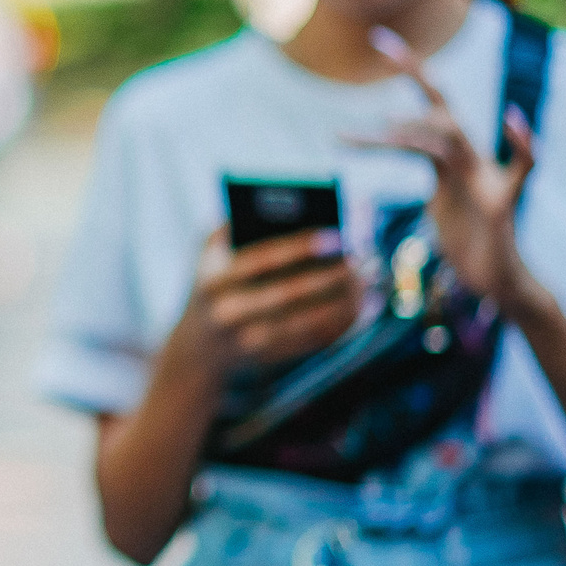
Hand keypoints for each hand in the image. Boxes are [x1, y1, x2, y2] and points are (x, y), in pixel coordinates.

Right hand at [179, 223, 359, 372]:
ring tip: (370, 282)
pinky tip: (362, 308)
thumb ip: (236, 223)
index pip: (261, 259)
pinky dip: (340, 325)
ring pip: (305, 323)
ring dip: (343, 303)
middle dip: (330, 275)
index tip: (338, 234)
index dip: (300, 246)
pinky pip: (310, 343)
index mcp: (213, 279)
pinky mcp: (268, 359)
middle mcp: (226, 312)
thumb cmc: (212, 282)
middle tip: (365, 258)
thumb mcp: (210, 251)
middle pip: (288, 293)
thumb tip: (296, 205)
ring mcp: (246, 341)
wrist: (195, 349)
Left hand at [357, 25, 536, 309]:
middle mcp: (470, 159)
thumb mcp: (441, 200)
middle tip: (381, 44)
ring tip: (369, 129)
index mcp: (451, 157)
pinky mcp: (503, 204)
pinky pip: (522, 168)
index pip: (429, 106)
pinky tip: (518, 120)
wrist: (497, 280)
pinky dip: (523, 145)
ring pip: (452, 139)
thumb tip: (402, 152)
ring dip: (409, 132)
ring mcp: (485, 179)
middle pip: (441, 109)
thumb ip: (431, 173)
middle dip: (416, 73)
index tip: (381, 37)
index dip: (411, 70)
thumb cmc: (469, 239)